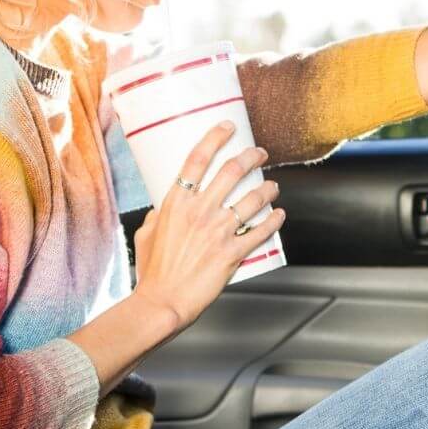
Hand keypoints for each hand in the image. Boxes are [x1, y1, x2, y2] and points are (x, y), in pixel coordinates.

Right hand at [131, 121, 284, 330]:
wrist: (163, 302)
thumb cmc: (151, 271)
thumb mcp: (147, 234)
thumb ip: (159, 214)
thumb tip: (167, 206)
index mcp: (176, 203)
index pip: (197, 159)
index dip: (215, 137)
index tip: (228, 126)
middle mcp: (199, 211)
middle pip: (232, 171)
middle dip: (251, 156)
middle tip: (260, 153)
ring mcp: (218, 231)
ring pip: (253, 198)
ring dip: (267, 188)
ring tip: (273, 185)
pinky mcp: (233, 253)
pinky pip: (261, 231)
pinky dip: (275, 220)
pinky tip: (280, 215)